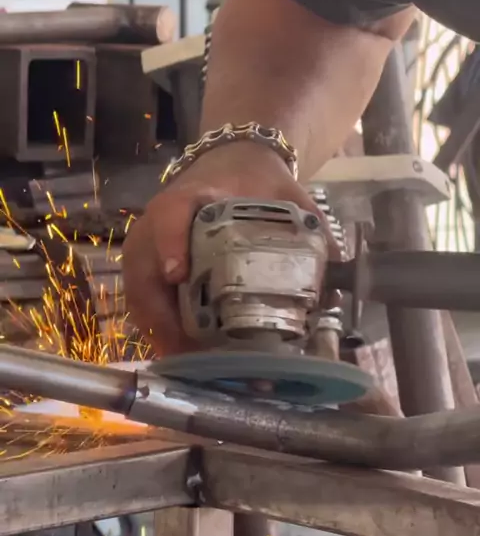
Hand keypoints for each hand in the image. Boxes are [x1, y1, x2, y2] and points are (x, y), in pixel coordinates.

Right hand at [122, 143, 338, 355]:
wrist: (232, 166)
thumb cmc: (255, 183)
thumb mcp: (285, 194)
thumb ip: (311, 229)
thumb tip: (336, 280)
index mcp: (195, 195)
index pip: (171, 213)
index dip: (169, 242)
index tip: (178, 273)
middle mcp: (160, 222)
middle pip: (143, 269)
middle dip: (165, 316)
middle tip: (197, 351)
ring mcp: (149, 248)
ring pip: (140, 296)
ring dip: (164, 335)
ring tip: (198, 368)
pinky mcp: (149, 269)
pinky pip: (145, 307)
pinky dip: (162, 335)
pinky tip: (189, 359)